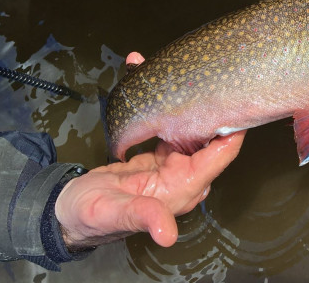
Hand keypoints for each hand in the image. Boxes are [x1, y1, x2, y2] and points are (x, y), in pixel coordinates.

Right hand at [55, 52, 244, 249]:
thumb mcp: (114, 214)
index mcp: (184, 188)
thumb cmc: (92, 217)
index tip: (236, 98)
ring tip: (191, 74)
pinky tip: (162, 86)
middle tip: (212, 74)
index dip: (234, 127)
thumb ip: (142, 217)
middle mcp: (187, 176)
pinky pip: (173, 128)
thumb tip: (167, 235)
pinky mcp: (162, 156)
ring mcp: (175, 164)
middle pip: (214, 138)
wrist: (71, 212)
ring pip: (195, 129)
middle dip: (215, 108)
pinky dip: (169, 108)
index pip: (223, 154)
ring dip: (192, 103)